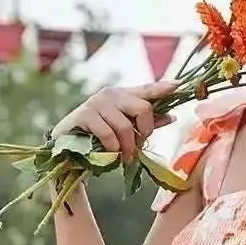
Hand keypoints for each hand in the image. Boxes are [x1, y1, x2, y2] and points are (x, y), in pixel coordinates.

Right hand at [50, 82, 176, 159]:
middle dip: (144, 132)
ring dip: (128, 148)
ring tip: (126, 158)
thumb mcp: (126, 130)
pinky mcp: (85, 115)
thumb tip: (172, 116)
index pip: (146, 90)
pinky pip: (108, 134)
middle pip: (142, 108)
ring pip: (125, 126)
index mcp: (123, 96)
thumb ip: (147, 124)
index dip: (161, 88)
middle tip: (138, 147)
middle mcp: (111, 95)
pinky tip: (111, 154)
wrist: (67, 146)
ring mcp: (97, 103)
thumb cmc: (100, 137)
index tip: (178, 86)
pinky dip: (113, 148)